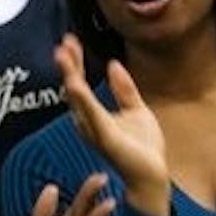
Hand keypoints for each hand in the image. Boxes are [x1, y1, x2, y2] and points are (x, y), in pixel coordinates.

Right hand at [57, 34, 170, 215]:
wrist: (152, 175)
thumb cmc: (142, 148)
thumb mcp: (136, 109)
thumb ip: (123, 88)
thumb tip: (113, 64)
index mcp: (94, 114)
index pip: (80, 82)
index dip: (75, 61)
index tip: (71, 40)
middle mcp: (87, 121)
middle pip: (73, 87)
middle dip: (68, 64)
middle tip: (63, 42)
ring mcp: (94, 129)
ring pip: (77, 98)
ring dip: (70, 75)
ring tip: (63, 55)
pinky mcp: (105, 137)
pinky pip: (92, 114)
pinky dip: (82, 99)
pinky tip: (75, 83)